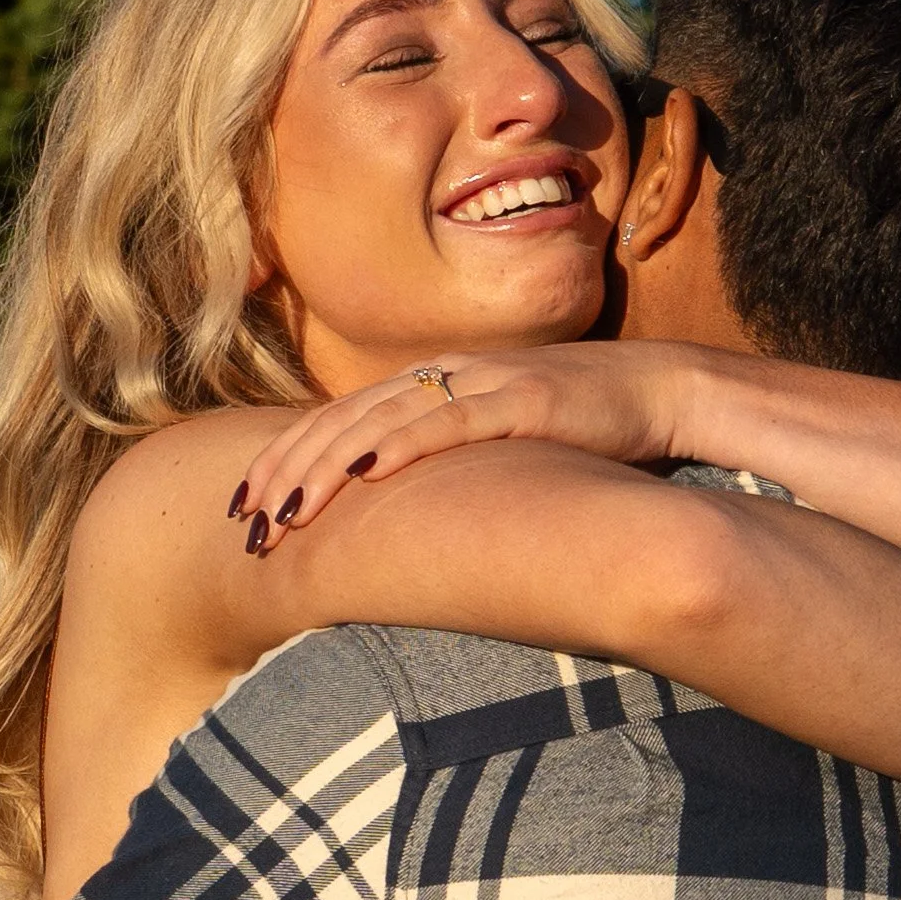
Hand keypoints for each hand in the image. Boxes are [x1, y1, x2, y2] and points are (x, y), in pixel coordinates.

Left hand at [230, 342, 697, 551]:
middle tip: (244, 520)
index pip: (338, 421)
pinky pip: (450, 422)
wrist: (658, 390)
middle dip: (286, 469)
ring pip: (380, 420)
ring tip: (282, 510)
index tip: (242, 506)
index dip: (285, 459)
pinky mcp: (524, 402)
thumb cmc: (578, 429)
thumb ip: (445, 467)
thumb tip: (393, 522)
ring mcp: (482, 384)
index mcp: (432, 388)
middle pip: (342, 419)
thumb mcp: (496, 448)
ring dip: (324, 466)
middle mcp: (445, 377)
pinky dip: (402, 444)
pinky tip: (362, 472)